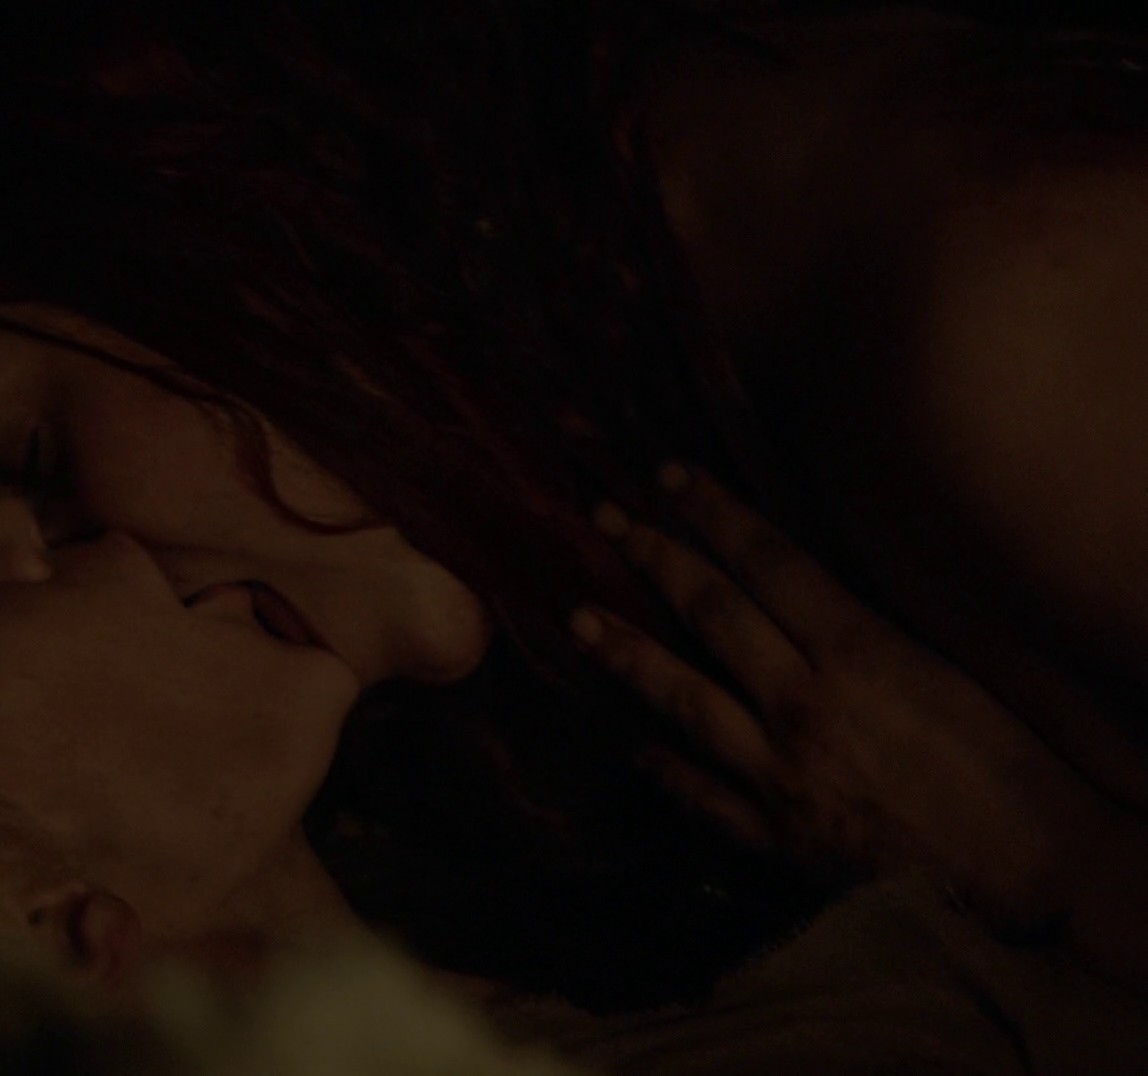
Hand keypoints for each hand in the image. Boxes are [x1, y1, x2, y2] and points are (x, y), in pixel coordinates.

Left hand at [571, 463, 1107, 928]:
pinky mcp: (775, 836)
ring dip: (628, 655)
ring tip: (578, 621)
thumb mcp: (945, 673)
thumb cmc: (1016, 772)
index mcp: (857, 652)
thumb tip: (810, 600)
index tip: (668, 476)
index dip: (714, 512)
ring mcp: (778, 771)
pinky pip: (702, 796)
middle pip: (712, 615)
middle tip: (603, 520)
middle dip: (656, 559)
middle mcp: (802, 703)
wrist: (1036, 883)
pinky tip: (633, 749)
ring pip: (685, 698)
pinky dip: (665, 769)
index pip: (767, 562)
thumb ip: (867, 637)